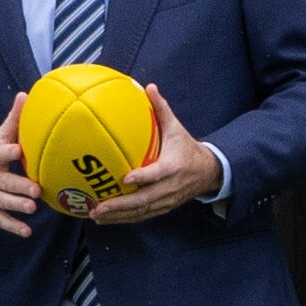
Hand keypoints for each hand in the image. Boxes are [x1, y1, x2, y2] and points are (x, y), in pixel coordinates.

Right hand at [0, 93, 37, 236]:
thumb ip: (12, 121)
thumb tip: (25, 95)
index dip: (8, 152)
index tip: (18, 150)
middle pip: (3, 182)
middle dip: (18, 186)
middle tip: (35, 189)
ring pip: (1, 202)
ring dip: (16, 206)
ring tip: (32, 208)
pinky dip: (12, 227)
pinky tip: (26, 232)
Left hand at [87, 84, 222, 225]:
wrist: (209, 172)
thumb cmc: (187, 148)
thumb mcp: (177, 128)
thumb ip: (162, 109)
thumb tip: (149, 86)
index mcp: (173, 167)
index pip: (157, 174)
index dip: (143, 177)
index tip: (126, 179)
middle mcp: (169, 187)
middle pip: (144, 200)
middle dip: (120, 206)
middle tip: (99, 207)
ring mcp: (166, 200)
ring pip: (141, 212)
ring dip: (118, 216)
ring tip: (97, 216)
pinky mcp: (163, 208)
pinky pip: (142, 216)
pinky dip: (124, 219)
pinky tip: (106, 219)